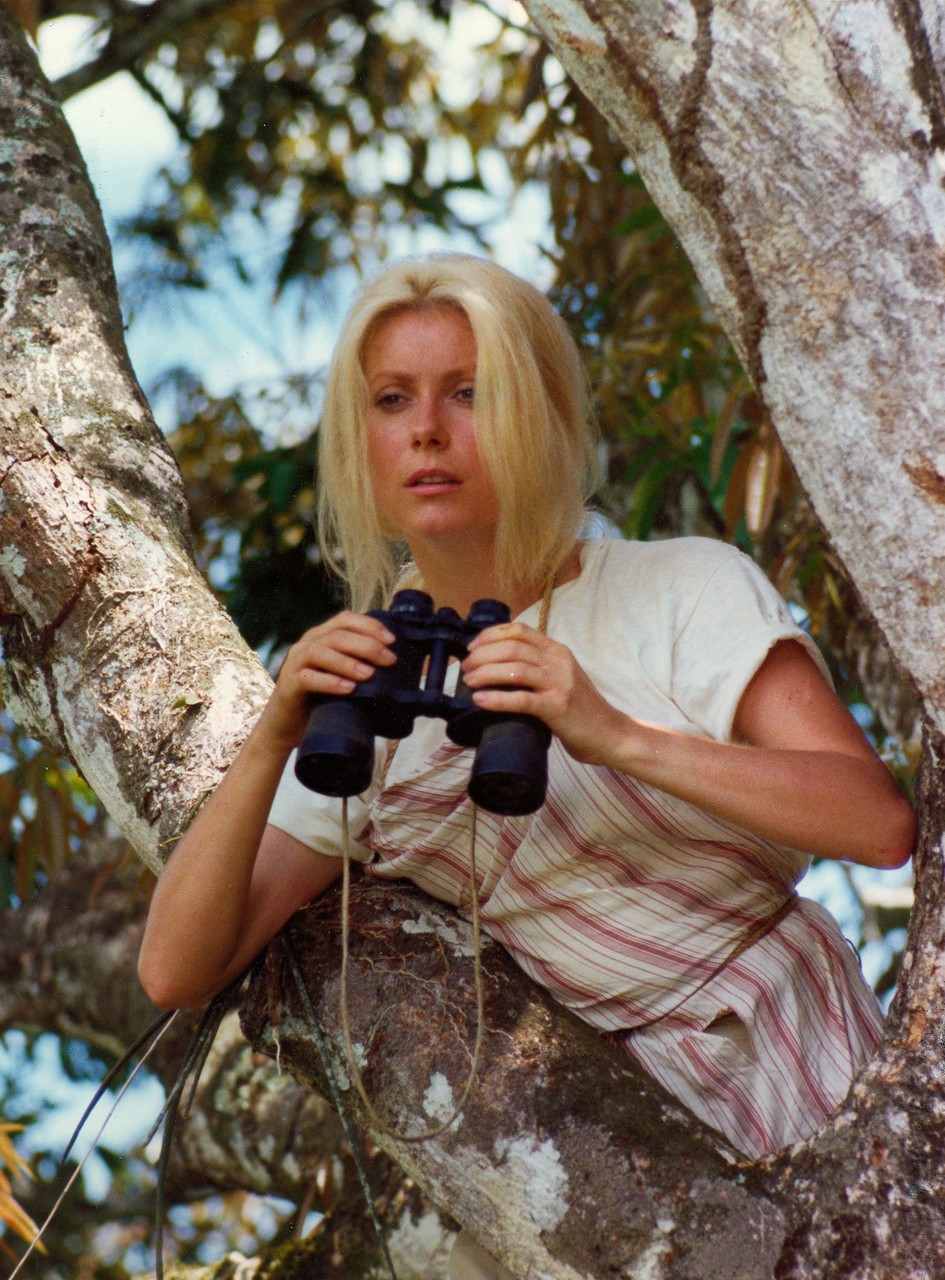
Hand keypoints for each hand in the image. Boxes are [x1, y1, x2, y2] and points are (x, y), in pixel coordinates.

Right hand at [258, 611, 396, 750]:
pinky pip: (307, 678)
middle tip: (388, 660)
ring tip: (369, 674)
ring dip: (347, 662)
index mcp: (320, 637)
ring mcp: (295, 663)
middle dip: (366, 645)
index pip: (345, 619)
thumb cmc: (319, 698)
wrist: (286, 725)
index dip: (369, 626)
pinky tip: (348, 689)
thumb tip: (395, 664)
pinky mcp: (288, 685)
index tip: (391, 640)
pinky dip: (329, 682)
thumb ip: (360, 665)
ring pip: (319, 652)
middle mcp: (306, 645)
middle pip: (336, 635)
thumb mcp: (342, 677)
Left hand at [461, 622, 632, 767]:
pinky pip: (521, 699)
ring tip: (469, 681)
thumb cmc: (582, 710)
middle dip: (482, 655)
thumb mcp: (562, 677)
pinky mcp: (558, 707)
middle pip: (512, 647)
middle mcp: (559, 662)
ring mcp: (560, 683)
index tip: (472, 647)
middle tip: (465, 668)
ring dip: (485, 673)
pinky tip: (480, 701)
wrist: (611, 734)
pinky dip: (497, 699)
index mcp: (558, 651)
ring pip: (514, 669)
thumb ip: (539, 668)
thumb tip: (499, 667)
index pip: (519, 630)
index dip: (491, 635)